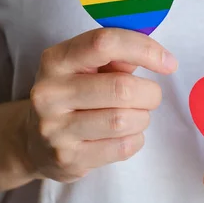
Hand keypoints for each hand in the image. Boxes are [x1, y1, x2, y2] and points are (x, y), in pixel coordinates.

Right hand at [25, 28, 177, 182]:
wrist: (35, 142)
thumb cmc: (74, 94)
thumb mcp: (86, 67)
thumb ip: (117, 57)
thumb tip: (158, 58)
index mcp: (56, 60)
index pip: (104, 43)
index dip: (144, 49)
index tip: (168, 62)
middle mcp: (50, 92)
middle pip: (121, 88)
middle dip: (149, 93)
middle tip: (150, 97)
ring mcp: (55, 129)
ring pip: (123, 120)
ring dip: (142, 117)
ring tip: (135, 116)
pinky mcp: (67, 159)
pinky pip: (122, 147)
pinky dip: (135, 139)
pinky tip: (126, 134)